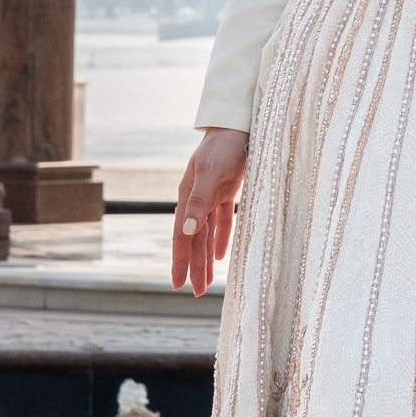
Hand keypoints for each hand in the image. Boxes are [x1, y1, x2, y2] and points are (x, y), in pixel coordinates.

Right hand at [172, 128, 247, 296]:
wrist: (238, 123)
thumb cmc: (223, 146)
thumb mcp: (210, 173)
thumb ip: (198, 201)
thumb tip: (187, 231)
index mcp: (188, 196)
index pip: (181, 236)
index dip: (179, 260)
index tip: (177, 285)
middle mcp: (196, 198)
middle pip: (193, 239)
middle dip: (193, 266)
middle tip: (194, 293)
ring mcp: (211, 195)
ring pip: (206, 234)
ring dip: (206, 257)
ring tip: (207, 281)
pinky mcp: (227, 190)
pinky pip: (222, 221)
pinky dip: (221, 238)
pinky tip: (222, 256)